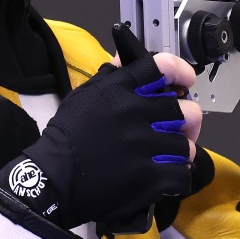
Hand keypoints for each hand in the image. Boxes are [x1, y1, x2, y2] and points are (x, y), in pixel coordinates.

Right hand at [0, 52, 201, 230]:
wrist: (53, 181)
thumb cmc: (68, 136)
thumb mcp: (86, 94)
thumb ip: (112, 75)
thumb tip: (129, 57)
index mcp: (120, 90)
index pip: (163, 67)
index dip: (181, 71)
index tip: (186, 80)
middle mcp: (135, 113)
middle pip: (184, 109)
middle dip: (183, 119)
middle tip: (175, 127)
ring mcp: (144, 147)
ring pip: (186, 144)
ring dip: (178, 150)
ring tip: (165, 156)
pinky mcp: (148, 178)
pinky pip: (181, 173)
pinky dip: (176, 177)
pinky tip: (165, 176)